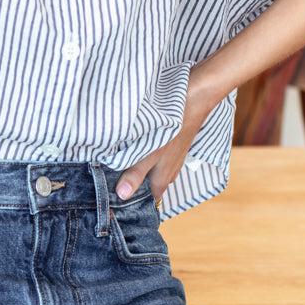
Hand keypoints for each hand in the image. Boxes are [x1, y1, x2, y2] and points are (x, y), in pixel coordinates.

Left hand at [115, 69, 215, 201]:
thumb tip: (122, 195)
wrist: (195, 98)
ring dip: (136, 173)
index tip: (114, 205)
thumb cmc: (174, 126)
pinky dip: (142, 160)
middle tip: (108, 187)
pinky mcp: (170, 145)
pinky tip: (131, 151)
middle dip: (132, 190)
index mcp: (163, 179)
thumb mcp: (150, 151)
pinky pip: (154, 160)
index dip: (133, 206)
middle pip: (149, 189)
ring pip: (151, 173)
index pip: (149, 203)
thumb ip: (136, 173)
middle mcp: (168, 171)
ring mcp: (171, 158)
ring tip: (115, 171)